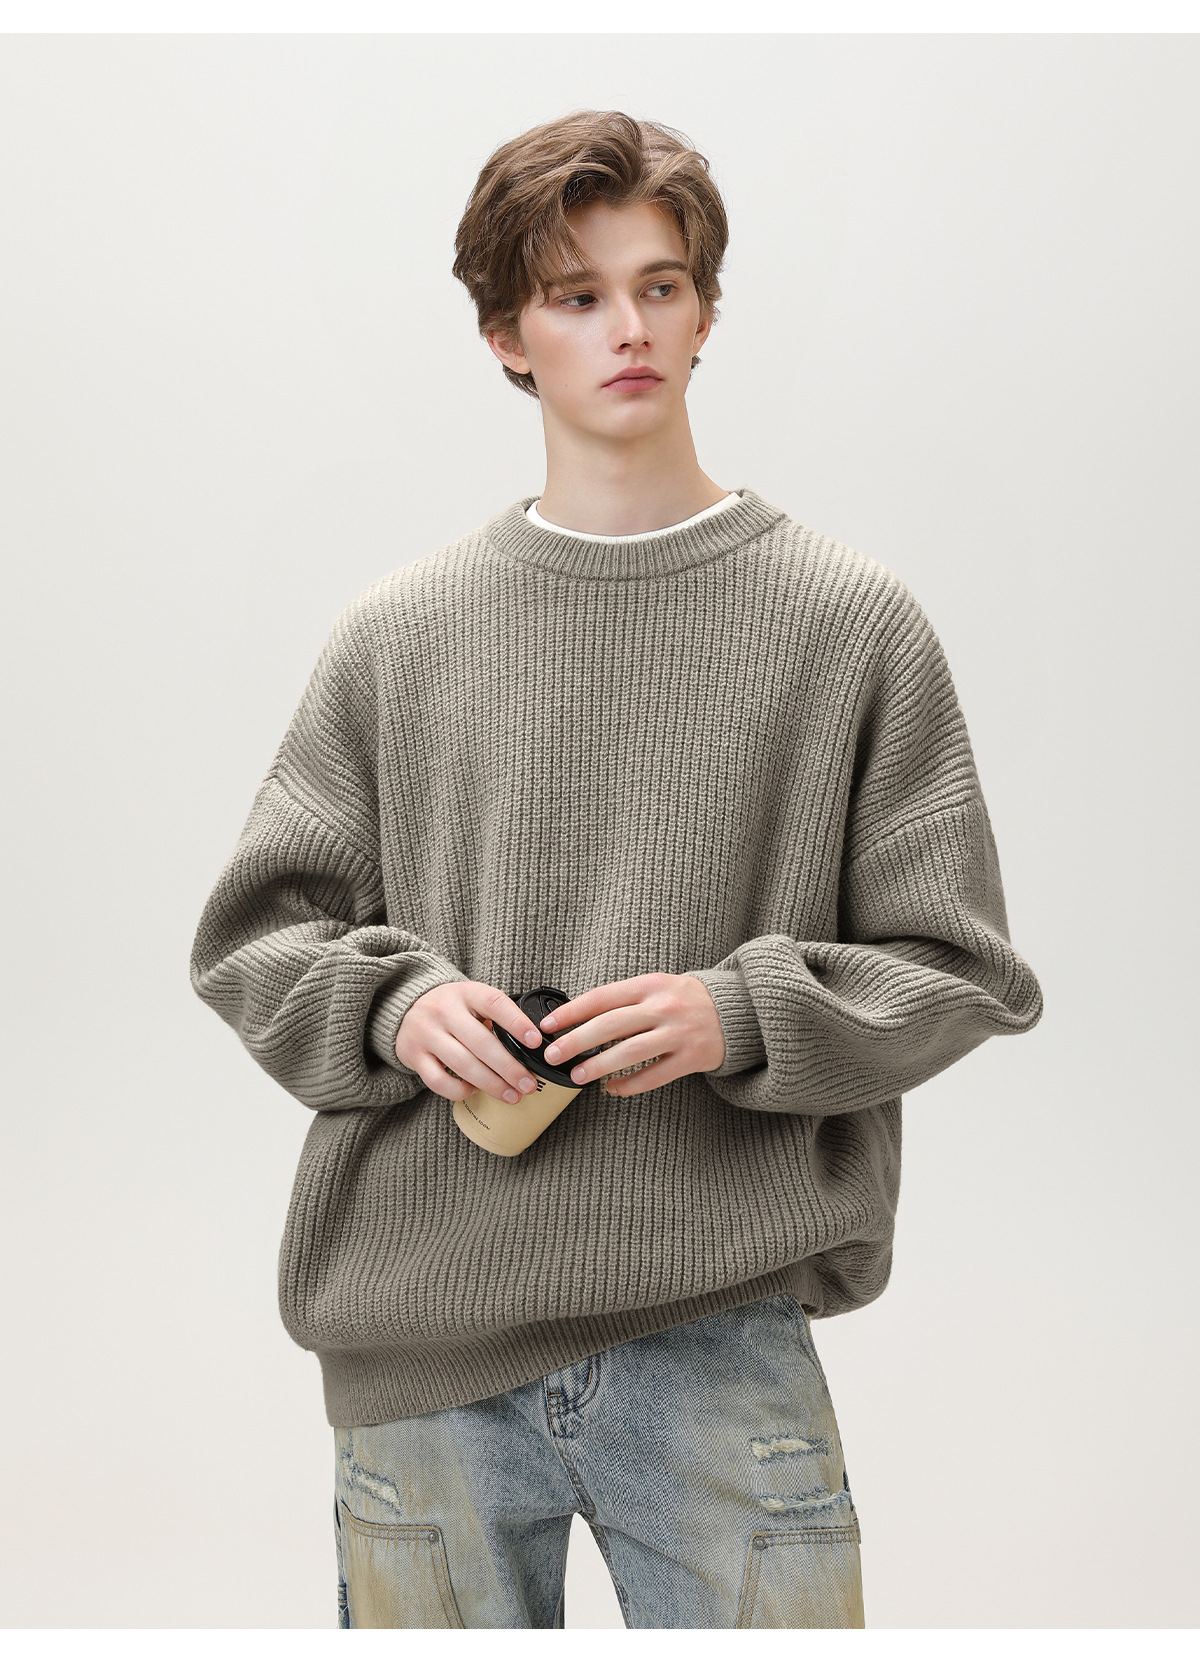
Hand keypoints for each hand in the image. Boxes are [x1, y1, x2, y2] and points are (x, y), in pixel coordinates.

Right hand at [395, 981, 546, 1105]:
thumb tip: (532, 1045)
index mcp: (466, 993)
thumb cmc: (451, 1008)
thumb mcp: (472, 999)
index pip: (494, 1003)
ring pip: (463, 1065)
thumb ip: (496, 1015)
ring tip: (512, 1095)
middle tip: (528, 1084)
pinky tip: (475, 1090)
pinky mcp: (414, 1055)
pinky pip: (439, 1081)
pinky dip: (460, 1090)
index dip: (517, 1023)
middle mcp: (444, 1011)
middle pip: (481, 1043)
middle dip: (509, 1068)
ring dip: (491, 1084)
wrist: (406, 1008)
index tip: (535, 1042)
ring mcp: (427, 1034)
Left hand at [538, 972, 725, 1097]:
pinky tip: (611, 1089)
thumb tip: (579, 1018)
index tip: (547, 1026)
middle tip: (553, 1056)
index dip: (571, 1012)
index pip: (602, 998)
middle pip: (610, 1025)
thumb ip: (625, 999)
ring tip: (576, 1076)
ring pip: (629, 1053)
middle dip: (576, 1041)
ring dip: (598, 1066)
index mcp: (650, 985)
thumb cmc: (686, 999)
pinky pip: (653, 1076)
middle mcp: (663, 1007)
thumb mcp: (657, 986)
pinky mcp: (690, 1058)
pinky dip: (629, 1085)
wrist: (737, 1011)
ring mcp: (678, 1033)